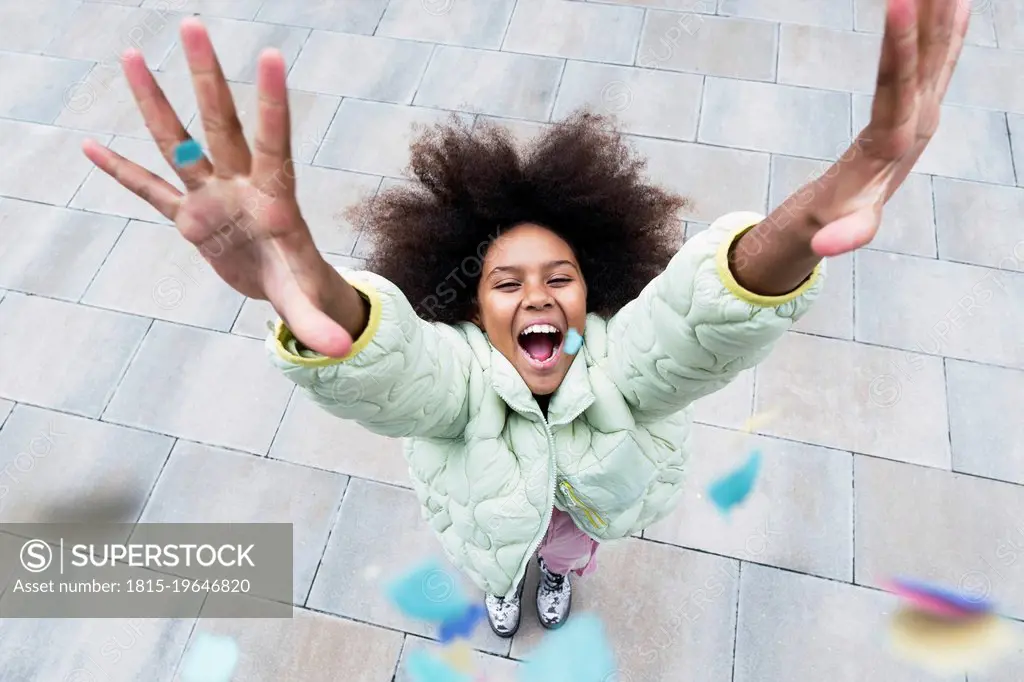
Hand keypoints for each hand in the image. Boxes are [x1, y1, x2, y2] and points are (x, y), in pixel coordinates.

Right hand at [81, 18, 363, 356]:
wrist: (286, 284)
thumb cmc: (302, 285)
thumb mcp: (308, 303)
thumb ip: (316, 324)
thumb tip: (336, 351)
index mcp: (275, 198)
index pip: (274, 143)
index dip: (272, 104)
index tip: (272, 57)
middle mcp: (239, 185)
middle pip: (220, 124)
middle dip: (207, 78)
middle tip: (193, 24)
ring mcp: (211, 197)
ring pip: (179, 142)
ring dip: (155, 102)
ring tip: (132, 55)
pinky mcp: (190, 218)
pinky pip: (150, 190)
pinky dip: (122, 172)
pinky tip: (91, 147)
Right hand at [778, 0, 970, 257]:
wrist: (860, 208)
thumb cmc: (847, 217)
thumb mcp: (845, 229)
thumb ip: (842, 237)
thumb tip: (824, 248)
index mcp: (896, 139)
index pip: (897, 85)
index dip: (898, 47)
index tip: (898, 5)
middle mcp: (920, 116)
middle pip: (927, 56)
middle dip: (929, 12)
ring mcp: (926, 106)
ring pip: (938, 49)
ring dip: (942, 10)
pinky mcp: (923, 100)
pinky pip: (941, 56)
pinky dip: (951, 26)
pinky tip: (957, 0)